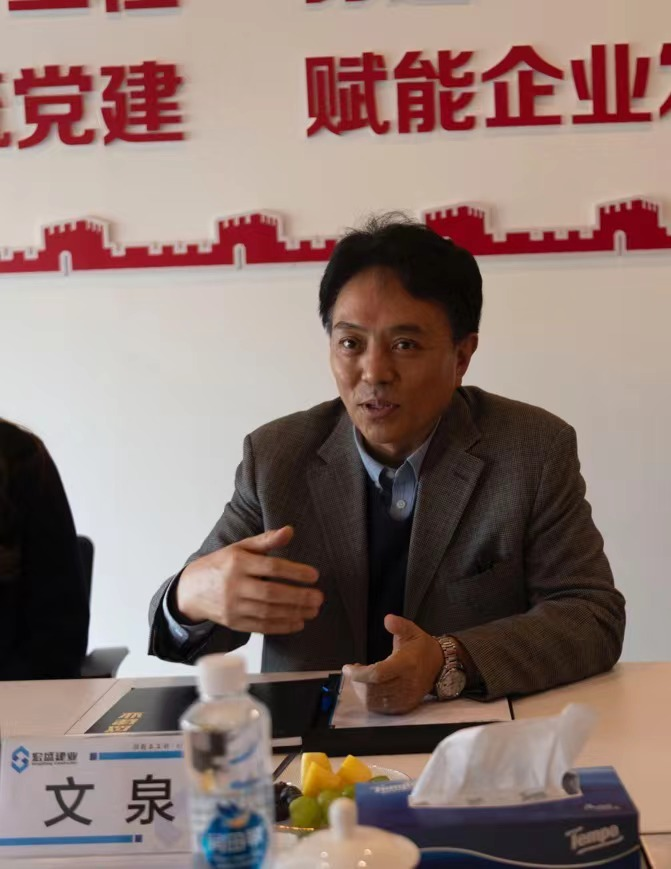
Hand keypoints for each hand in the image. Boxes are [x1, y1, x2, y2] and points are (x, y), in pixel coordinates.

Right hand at [175, 526, 322, 634]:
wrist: (191, 590)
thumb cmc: (221, 565)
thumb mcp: (240, 548)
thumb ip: (266, 540)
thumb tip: (290, 531)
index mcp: (238, 562)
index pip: (271, 568)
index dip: (294, 572)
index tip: (314, 575)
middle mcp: (234, 585)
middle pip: (271, 593)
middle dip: (298, 597)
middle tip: (318, 597)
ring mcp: (233, 606)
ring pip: (268, 612)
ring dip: (294, 613)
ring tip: (313, 610)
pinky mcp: (233, 623)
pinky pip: (261, 626)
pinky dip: (281, 626)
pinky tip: (297, 622)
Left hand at [343, 615, 443, 714]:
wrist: (439, 664)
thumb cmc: (421, 647)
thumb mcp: (411, 631)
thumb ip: (399, 625)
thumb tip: (388, 619)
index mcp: (407, 664)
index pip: (378, 674)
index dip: (360, 674)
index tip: (348, 668)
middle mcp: (407, 683)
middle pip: (374, 690)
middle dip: (357, 682)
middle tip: (352, 671)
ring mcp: (407, 697)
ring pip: (376, 702)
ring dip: (361, 691)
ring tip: (359, 678)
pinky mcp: (406, 705)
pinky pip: (382, 709)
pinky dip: (370, 700)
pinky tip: (368, 688)